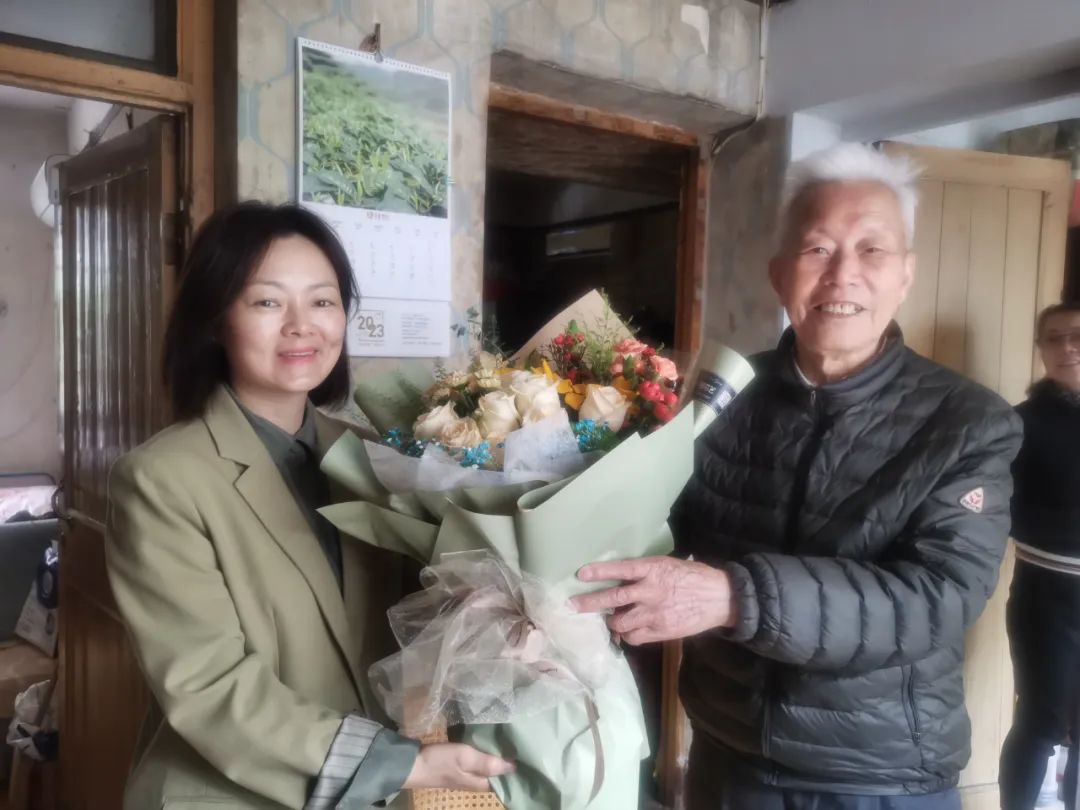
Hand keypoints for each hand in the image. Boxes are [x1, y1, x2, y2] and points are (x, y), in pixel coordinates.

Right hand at [403, 742, 515, 792]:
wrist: (412, 764)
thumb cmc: (440, 761)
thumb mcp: (465, 758)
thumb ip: (488, 763)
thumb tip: (514, 767)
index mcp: (482, 784)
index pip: (507, 780)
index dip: (519, 769)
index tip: (531, 754)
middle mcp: (478, 782)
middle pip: (500, 773)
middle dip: (512, 760)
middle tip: (525, 741)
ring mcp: (469, 774)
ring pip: (491, 766)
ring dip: (500, 755)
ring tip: (514, 738)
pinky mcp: (462, 766)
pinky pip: (481, 760)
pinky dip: (488, 751)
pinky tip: (494, 739)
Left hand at [571, 557, 735, 644]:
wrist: (720, 597)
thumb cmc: (693, 577)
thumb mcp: (668, 566)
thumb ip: (644, 574)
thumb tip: (621, 581)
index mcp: (653, 570)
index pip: (621, 569)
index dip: (600, 571)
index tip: (581, 574)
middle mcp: (650, 591)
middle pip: (614, 599)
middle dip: (590, 603)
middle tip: (572, 605)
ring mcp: (655, 614)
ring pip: (620, 622)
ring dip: (612, 622)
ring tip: (611, 619)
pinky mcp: (661, 631)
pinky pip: (634, 637)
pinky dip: (627, 634)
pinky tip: (629, 630)